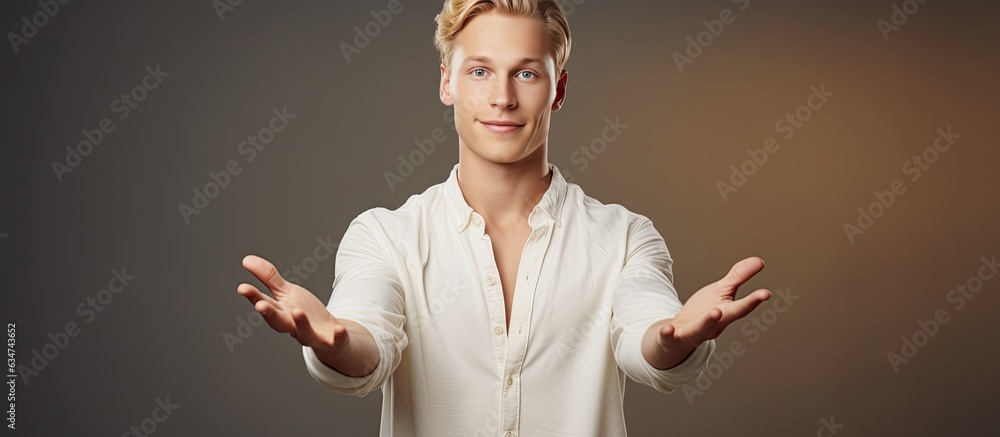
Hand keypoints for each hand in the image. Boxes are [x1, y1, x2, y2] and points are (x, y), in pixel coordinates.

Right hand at [237, 255, 349, 353]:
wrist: (331, 338)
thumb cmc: (305, 314)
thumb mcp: (287, 293)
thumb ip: (268, 278)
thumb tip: (246, 259)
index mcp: (281, 312)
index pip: (265, 304)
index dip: (253, 297)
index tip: (242, 288)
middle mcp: (293, 326)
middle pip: (279, 322)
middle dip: (269, 314)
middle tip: (260, 305)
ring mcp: (313, 335)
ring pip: (304, 333)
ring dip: (300, 323)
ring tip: (297, 311)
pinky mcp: (333, 341)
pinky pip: (336, 340)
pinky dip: (338, 335)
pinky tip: (340, 328)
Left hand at [644, 257, 771, 368]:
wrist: (679, 335)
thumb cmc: (704, 312)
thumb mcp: (721, 292)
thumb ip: (739, 277)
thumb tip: (760, 261)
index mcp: (724, 313)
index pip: (740, 307)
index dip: (753, 301)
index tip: (766, 293)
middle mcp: (711, 325)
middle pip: (724, 318)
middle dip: (736, 311)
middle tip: (744, 303)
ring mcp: (693, 331)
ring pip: (699, 329)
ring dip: (708, 321)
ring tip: (716, 311)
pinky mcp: (673, 336)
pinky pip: (669, 336)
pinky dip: (668, 333)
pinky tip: (667, 328)